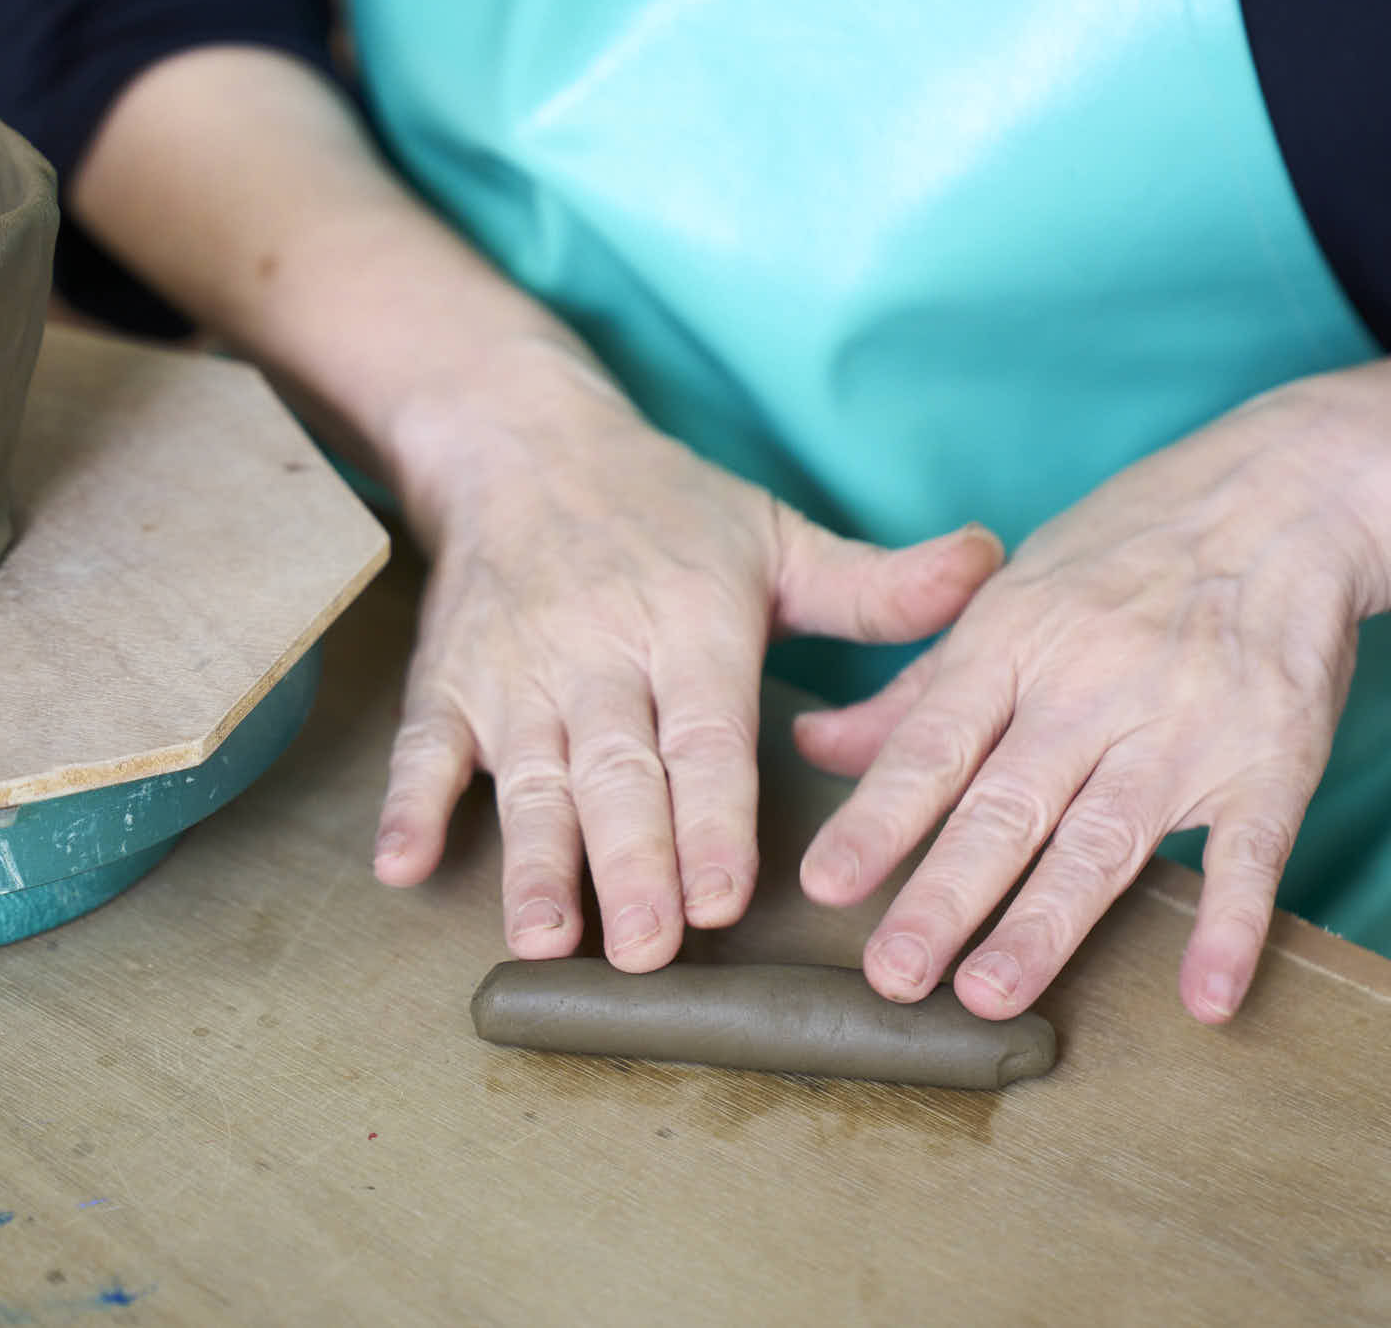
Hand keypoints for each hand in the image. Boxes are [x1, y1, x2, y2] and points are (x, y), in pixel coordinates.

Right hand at [370, 338, 1003, 970]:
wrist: (522, 442)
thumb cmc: (667, 508)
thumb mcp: (776, 535)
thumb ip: (877, 585)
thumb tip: (988, 565)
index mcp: (690, 623)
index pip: (706, 734)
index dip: (715, 816)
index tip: (727, 894)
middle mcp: (600, 653)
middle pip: (619, 771)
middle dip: (633, 862)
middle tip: (650, 949)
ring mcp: (515, 673)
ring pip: (529, 777)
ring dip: (535, 859)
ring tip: (547, 936)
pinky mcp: (447, 682)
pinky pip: (423, 749)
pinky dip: (409, 807)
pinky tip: (401, 869)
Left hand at [795, 386, 1390, 1024]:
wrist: (1289, 493)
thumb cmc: (1129, 548)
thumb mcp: (1010, 595)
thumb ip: (917, 689)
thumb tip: (813, 747)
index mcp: (1015, 642)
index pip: (934, 743)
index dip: (879, 815)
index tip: (826, 883)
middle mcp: (1091, 687)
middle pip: (1007, 803)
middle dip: (946, 893)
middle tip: (893, 974)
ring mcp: (1185, 725)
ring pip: (1105, 837)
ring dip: (1048, 922)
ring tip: (991, 995)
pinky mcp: (1275, 756)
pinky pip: (1252, 850)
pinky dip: (1230, 925)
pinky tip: (1206, 998)